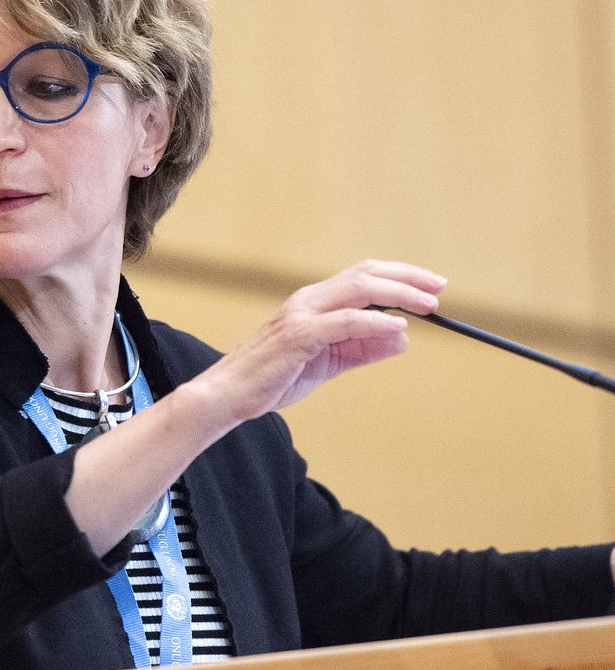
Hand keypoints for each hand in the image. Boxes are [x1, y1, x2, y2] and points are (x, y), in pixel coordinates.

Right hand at [196, 260, 446, 426]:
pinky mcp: (298, 335)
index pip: (362, 276)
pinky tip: (398, 327)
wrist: (230, 395)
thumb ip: (362, 348)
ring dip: (399, 295)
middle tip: (439, 289)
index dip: (400, 276)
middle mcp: (308, 300)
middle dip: (407, 278)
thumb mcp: (328, 363)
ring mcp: (301, 315)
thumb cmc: (273, 379)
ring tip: (428, 307)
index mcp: (313, 302)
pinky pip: (345, 322)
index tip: (431, 286)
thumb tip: (402, 337)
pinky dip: (375, 321)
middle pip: (365, 274)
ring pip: (359, 290)